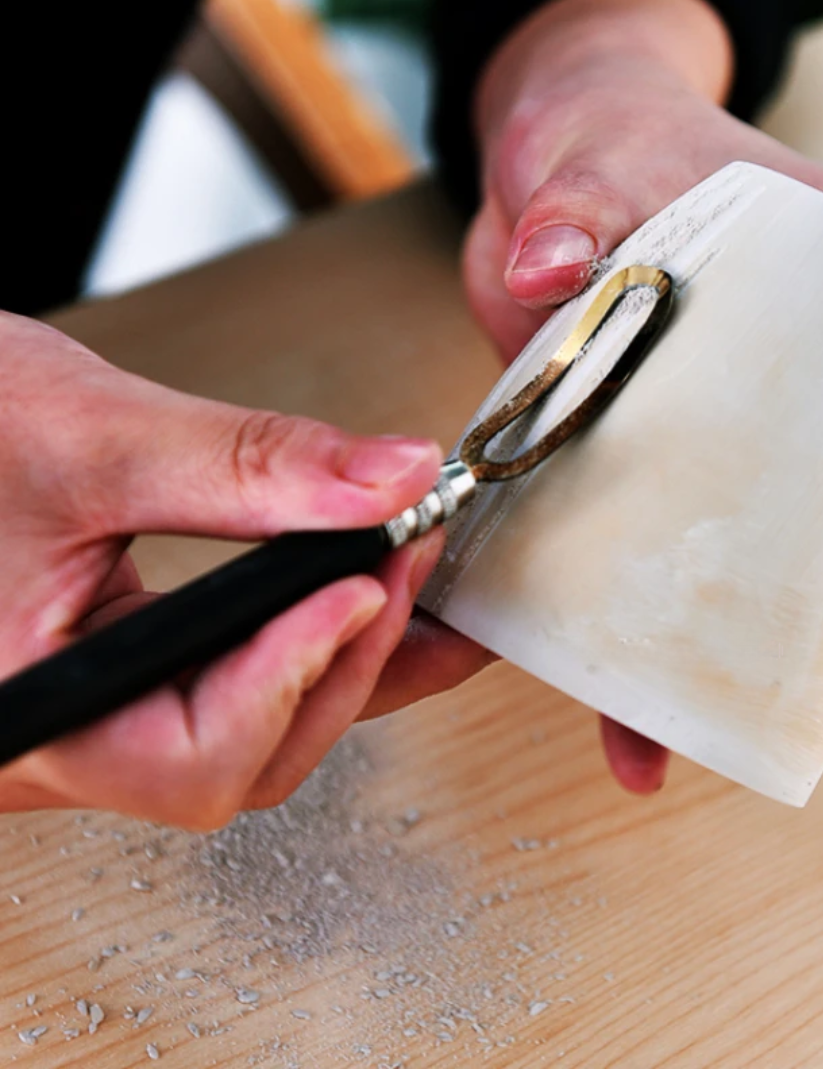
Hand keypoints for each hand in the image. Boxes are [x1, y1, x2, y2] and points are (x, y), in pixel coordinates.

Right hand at [0, 312, 487, 826]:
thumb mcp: (86, 433)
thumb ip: (249, 465)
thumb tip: (392, 479)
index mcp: (28, 712)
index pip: (191, 753)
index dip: (297, 675)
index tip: (369, 583)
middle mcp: (59, 738)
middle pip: (247, 757)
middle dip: (351, 660)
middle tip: (416, 561)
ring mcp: (91, 718)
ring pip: (253, 735)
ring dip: (347, 658)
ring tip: (410, 578)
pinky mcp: (118, 680)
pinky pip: (235, 690)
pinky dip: (309, 645)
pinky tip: (365, 598)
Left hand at [462, 0, 822, 791]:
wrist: (543, 203)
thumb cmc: (603, 156)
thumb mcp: (591, 159)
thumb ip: (577, 204)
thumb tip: (551, 267)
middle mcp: (808, 378)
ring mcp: (741, 445)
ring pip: (806, 562)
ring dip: (822, 655)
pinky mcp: (660, 491)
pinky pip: (677, 594)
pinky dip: (664, 676)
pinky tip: (646, 738)